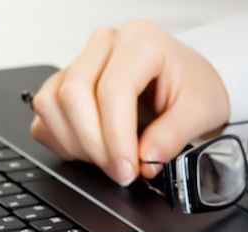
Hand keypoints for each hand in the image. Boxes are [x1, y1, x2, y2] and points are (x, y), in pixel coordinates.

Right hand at [29, 20, 229, 185]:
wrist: (191, 81)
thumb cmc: (195, 86)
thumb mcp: (201, 111)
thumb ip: (173, 137)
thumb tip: (145, 161)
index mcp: (140, 42)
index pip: (112, 91)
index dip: (116, 138)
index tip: (128, 170)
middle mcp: (105, 46)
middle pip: (73, 96)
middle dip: (95, 145)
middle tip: (121, 173)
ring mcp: (81, 62)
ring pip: (52, 104)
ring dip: (77, 145)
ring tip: (111, 161)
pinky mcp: (65, 82)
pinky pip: (46, 115)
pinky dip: (64, 141)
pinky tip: (94, 151)